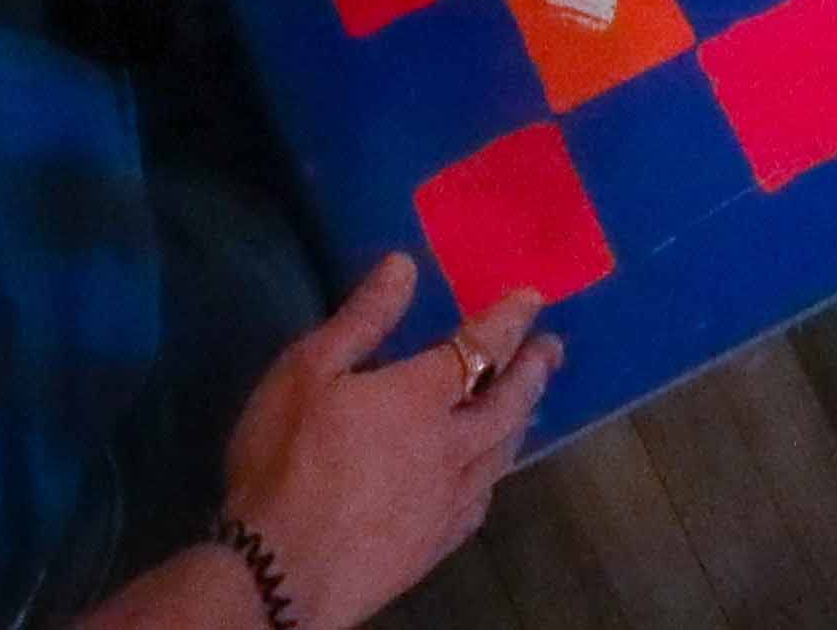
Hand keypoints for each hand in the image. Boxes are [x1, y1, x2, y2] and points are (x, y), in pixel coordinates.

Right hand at [213, 253, 556, 629]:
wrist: (283, 571)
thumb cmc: (286, 460)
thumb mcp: (308, 372)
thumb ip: (362, 318)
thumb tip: (405, 265)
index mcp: (421, 397)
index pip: (479, 348)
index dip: (508, 320)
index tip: (533, 298)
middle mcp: (451, 447)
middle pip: (507, 403)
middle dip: (533, 370)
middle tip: (553, 349)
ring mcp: (449, 501)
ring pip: (502, 453)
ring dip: (522, 420)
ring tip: (532, 404)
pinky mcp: (437, 545)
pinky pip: (482, 500)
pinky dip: (495, 475)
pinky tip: (489, 477)